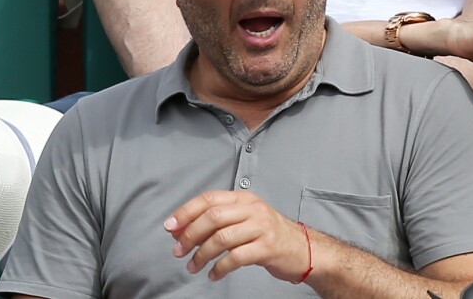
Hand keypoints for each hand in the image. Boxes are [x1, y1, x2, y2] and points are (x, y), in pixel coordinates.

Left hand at [164, 190, 310, 282]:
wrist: (302, 248)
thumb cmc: (268, 233)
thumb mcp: (244, 218)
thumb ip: (217, 220)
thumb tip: (182, 229)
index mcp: (242, 198)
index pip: (208, 199)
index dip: (186, 212)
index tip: (170, 226)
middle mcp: (251, 208)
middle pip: (212, 217)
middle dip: (190, 235)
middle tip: (178, 250)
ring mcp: (260, 226)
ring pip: (221, 238)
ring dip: (201, 255)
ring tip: (193, 266)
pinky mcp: (267, 247)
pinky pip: (236, 257)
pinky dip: (219, 268)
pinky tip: (213, 274)